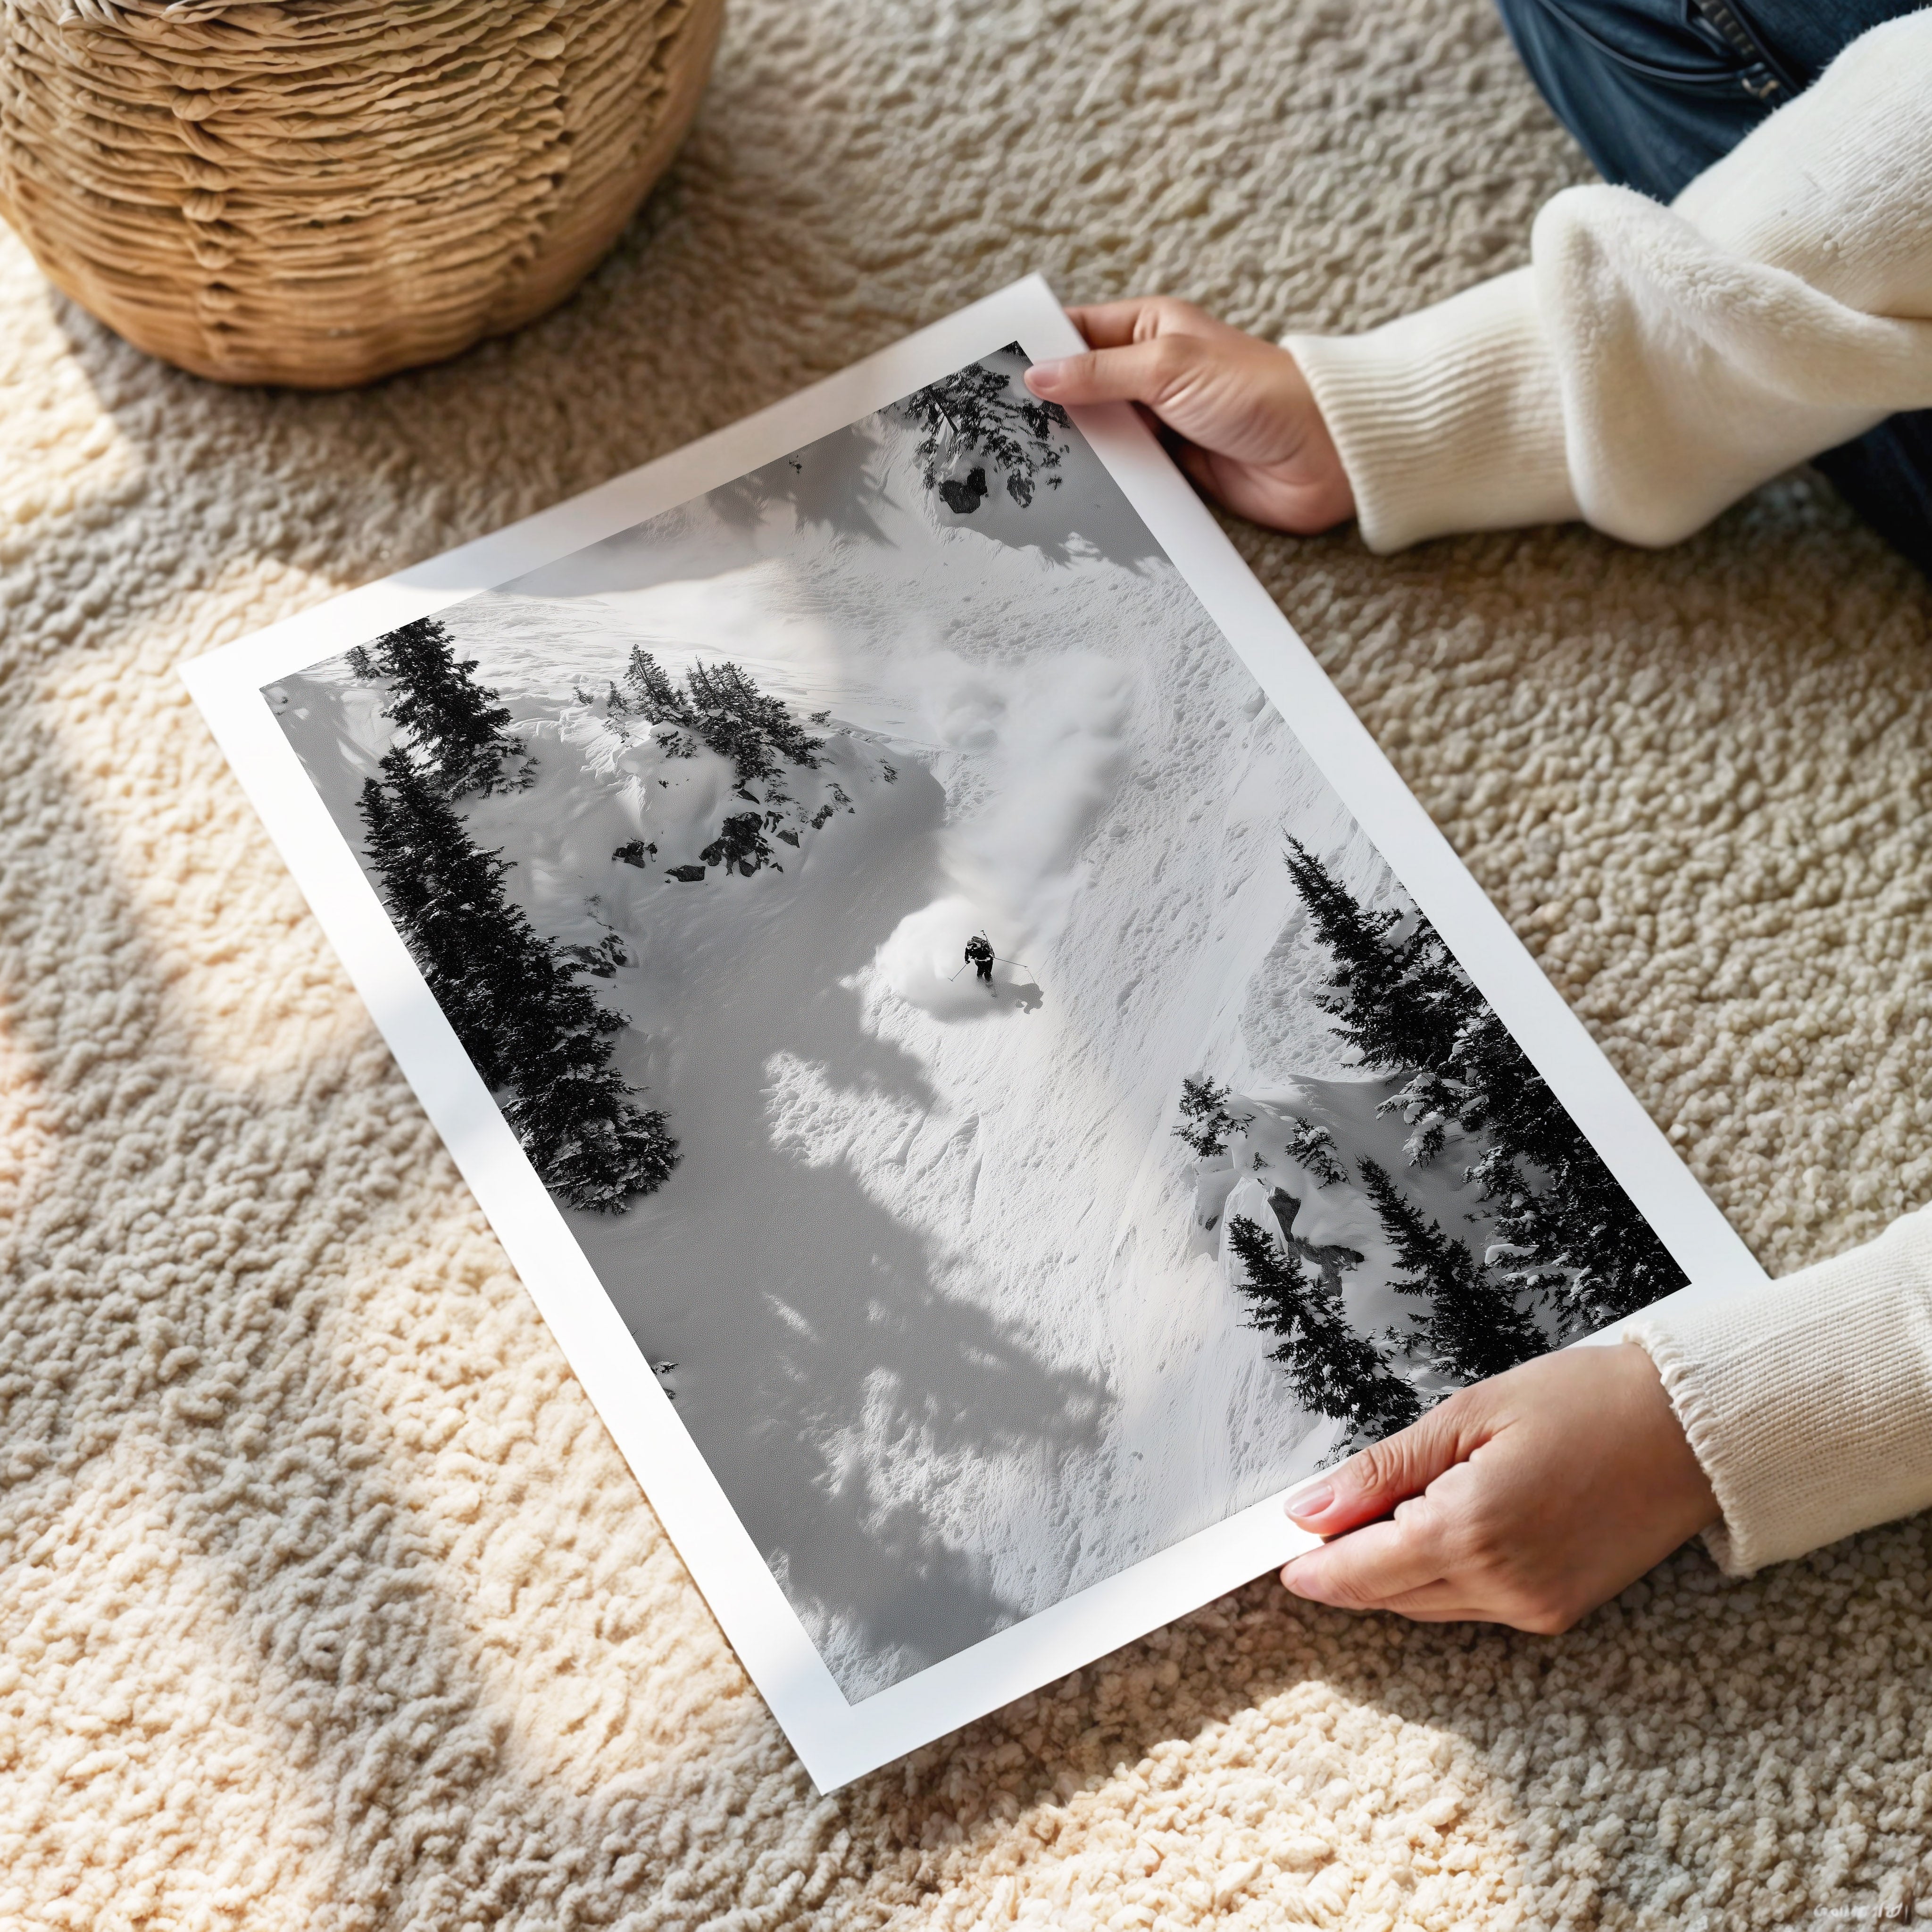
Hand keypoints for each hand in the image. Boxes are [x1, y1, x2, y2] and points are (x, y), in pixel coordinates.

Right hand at [1024, 297, 1353, 534]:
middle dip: (1044, 407)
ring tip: (1017, 465)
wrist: (1321, 455)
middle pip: (1080, 388)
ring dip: (1069, 450)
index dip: (1035, 349)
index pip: (1076, 333)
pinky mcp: (1171, 469)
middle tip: (993, 427)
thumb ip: (1100, 373)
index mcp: (1149, 329)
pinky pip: (1123, 475)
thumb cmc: (1258, 391)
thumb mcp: (1168, 367)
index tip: (990, 372)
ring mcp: (1159, 423)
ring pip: (1097, 436)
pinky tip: (1066, 493)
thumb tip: (1037, 376)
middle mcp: (1150, 374)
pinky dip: (1100, 483)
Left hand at [1279, 1342, 1719, 1632]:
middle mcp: (1502, 1585)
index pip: (1362, 1571)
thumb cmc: (1585, 1402)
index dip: (1316, 1566)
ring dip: (1394, 1572)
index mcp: (1471, 1531)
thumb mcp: (1467, 1415)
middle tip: (1320, 1528)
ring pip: (1428, 1605)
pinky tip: (1437, 1532)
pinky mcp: (1559, 1612)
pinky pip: (1473, 1606)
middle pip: (1390, 1594)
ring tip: (1379, 1520)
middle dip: (1349, 1566)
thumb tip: (1309, 1510)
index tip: (1283, 1558)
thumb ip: (1383, 1470)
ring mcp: (1535, 1607)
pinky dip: (1441, 1577)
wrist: (1690, 1431)